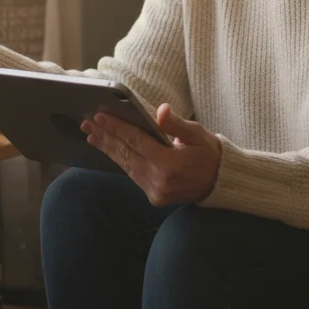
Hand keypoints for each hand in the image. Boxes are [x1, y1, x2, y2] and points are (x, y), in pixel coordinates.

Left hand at [82, 103, 222, 206]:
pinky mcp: (154, 197)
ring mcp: (155, 191)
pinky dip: (120, 161)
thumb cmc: (209, 154)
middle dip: (105, 137)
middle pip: (125, 154)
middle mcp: (159, 180)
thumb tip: (160, 110)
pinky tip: (110, 150)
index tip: (100, 116)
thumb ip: (176, 124)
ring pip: (125, 166)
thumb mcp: (198, 134)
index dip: (116, 127)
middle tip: (88, 123)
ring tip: (92, 135)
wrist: (221, 183)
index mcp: (169, 163)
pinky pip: (133, 175)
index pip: (136, 141)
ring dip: (108, 149)